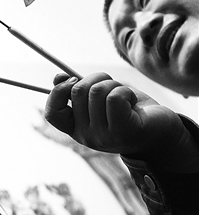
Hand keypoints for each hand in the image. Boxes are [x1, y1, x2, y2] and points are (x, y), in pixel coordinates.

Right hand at [44, 72, 187, 157]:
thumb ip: (78, 90)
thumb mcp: (99, 100)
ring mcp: (104, 136)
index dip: (58, 92)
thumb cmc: (128, 111)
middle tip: (112, 88)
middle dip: (97, 79)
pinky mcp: (124, 131)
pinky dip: (125, 91)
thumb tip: (57, 77)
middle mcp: (86, 136)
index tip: (72, 80)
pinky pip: (114, 97)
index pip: (53, 113)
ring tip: (125, 97)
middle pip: (77, 91)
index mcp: (76, 129)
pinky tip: (132, 102)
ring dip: (114, 85)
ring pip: (97, 91)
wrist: (160, 132)